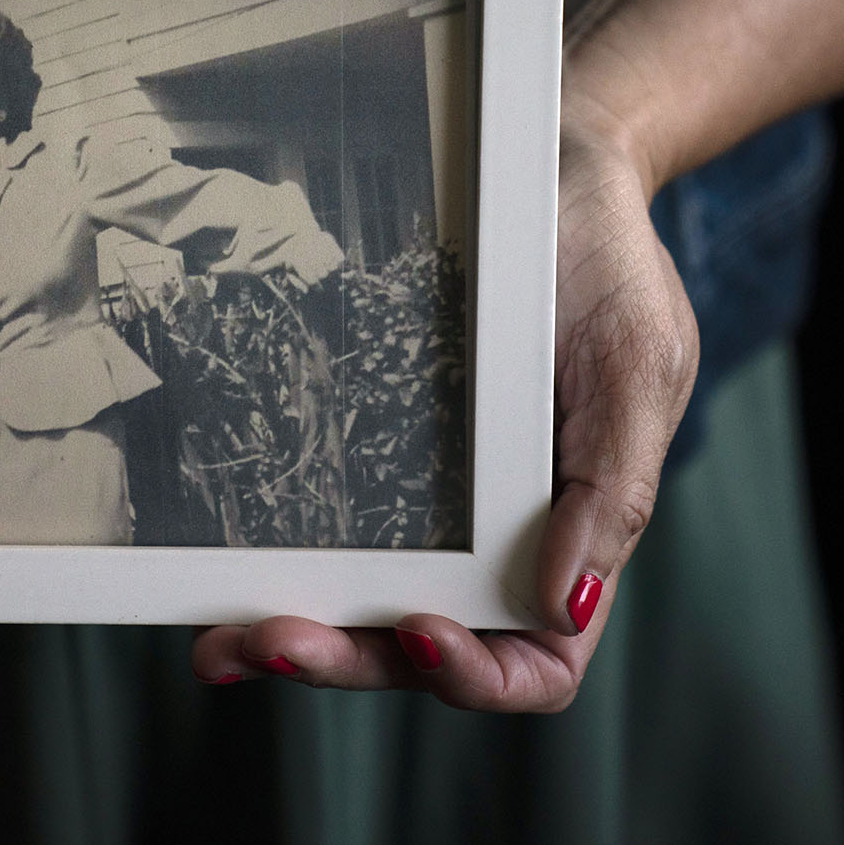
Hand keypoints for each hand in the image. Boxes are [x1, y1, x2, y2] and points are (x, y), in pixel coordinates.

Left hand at [190, 119, 697, 708]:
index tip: (422, 629)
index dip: (478, 676)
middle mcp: (486, 539)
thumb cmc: (612, 268)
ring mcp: (416, 501)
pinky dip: (260, 560)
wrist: (541, 169)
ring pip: (352, 604)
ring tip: (217, 637)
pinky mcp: (359, 446)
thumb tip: (564, 604)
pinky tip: (204, 569)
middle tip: (273, 639)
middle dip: (344, 659)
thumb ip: (613, 490)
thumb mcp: (639, 367)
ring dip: (286, 632)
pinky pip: (311, 522)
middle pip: (415, 648)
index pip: (535, 661)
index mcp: (570, 539)